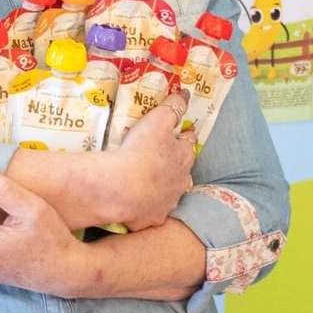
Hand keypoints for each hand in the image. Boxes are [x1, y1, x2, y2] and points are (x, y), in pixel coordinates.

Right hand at [112, 88, 196, 230]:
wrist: (122, 188)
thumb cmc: (142, 150)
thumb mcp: (159, 120)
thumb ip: (173, 106)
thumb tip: (186, 94)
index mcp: (184, 156)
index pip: (190, 141)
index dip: (187, 134)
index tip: (186, 130)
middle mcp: (180, 181)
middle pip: (183, 170)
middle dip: (178, 164)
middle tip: (167, 158)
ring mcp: (166, 202)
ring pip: (170, 193)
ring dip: (164, 187)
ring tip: (152, 182)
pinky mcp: (150, 218)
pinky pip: (150, 212)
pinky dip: (147, 207)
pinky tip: (138, 205)